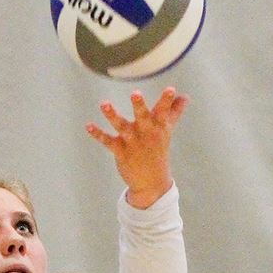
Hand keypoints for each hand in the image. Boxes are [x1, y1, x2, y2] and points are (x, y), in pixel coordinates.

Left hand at [85, 87, 188, 208]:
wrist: (152, 182)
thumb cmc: (158, 151)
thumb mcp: (166, 131)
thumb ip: (174, 112)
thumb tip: (184, 96)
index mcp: (158, 127)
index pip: (164, 111)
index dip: (167, 100)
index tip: (171, 89)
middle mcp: (146, 133)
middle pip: (143, 117)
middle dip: (139, 106)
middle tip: (135, 93)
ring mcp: (132, 142)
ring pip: (122, 127)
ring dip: (112, 115)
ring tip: (104, 104)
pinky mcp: (120, 151)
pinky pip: (107, 141)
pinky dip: (97, 134)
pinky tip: (88, 125)